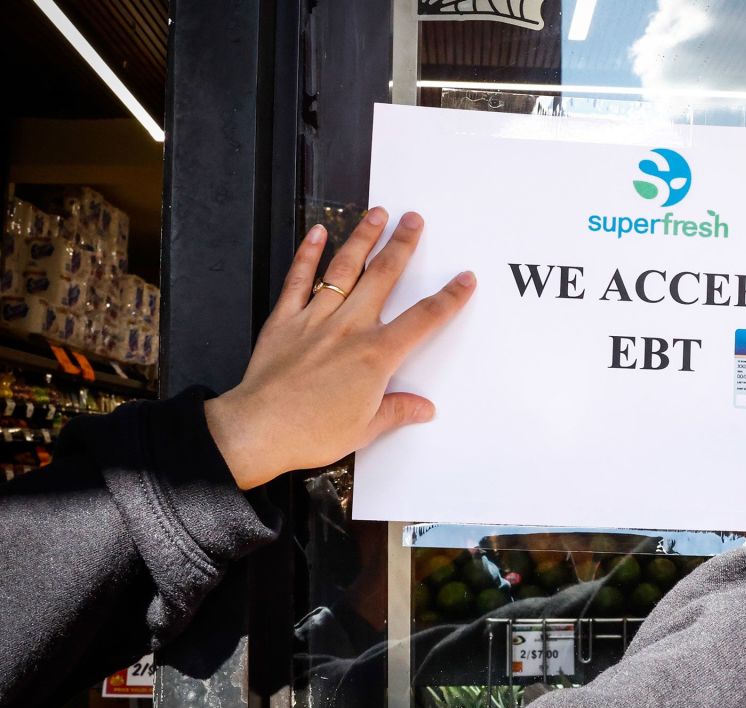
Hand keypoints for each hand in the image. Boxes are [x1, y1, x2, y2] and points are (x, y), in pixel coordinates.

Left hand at [204, 208, 475, 489]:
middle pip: (384, 277)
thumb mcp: (365, 429)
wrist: (259, 430)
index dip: (449, 297)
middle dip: (403, 245)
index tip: (464, 279)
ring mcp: (315, 320)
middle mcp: (349, 329)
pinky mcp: (285, 321)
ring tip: (377, 214)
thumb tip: (422, 408)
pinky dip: (307, 255)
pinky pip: (298, 281)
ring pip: (345, 269)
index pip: (424, 319)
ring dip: (363, 238)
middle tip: (414, 221)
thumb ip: (397, 411)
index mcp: (376, 355)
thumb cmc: (312, 432)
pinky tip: (317, 233)